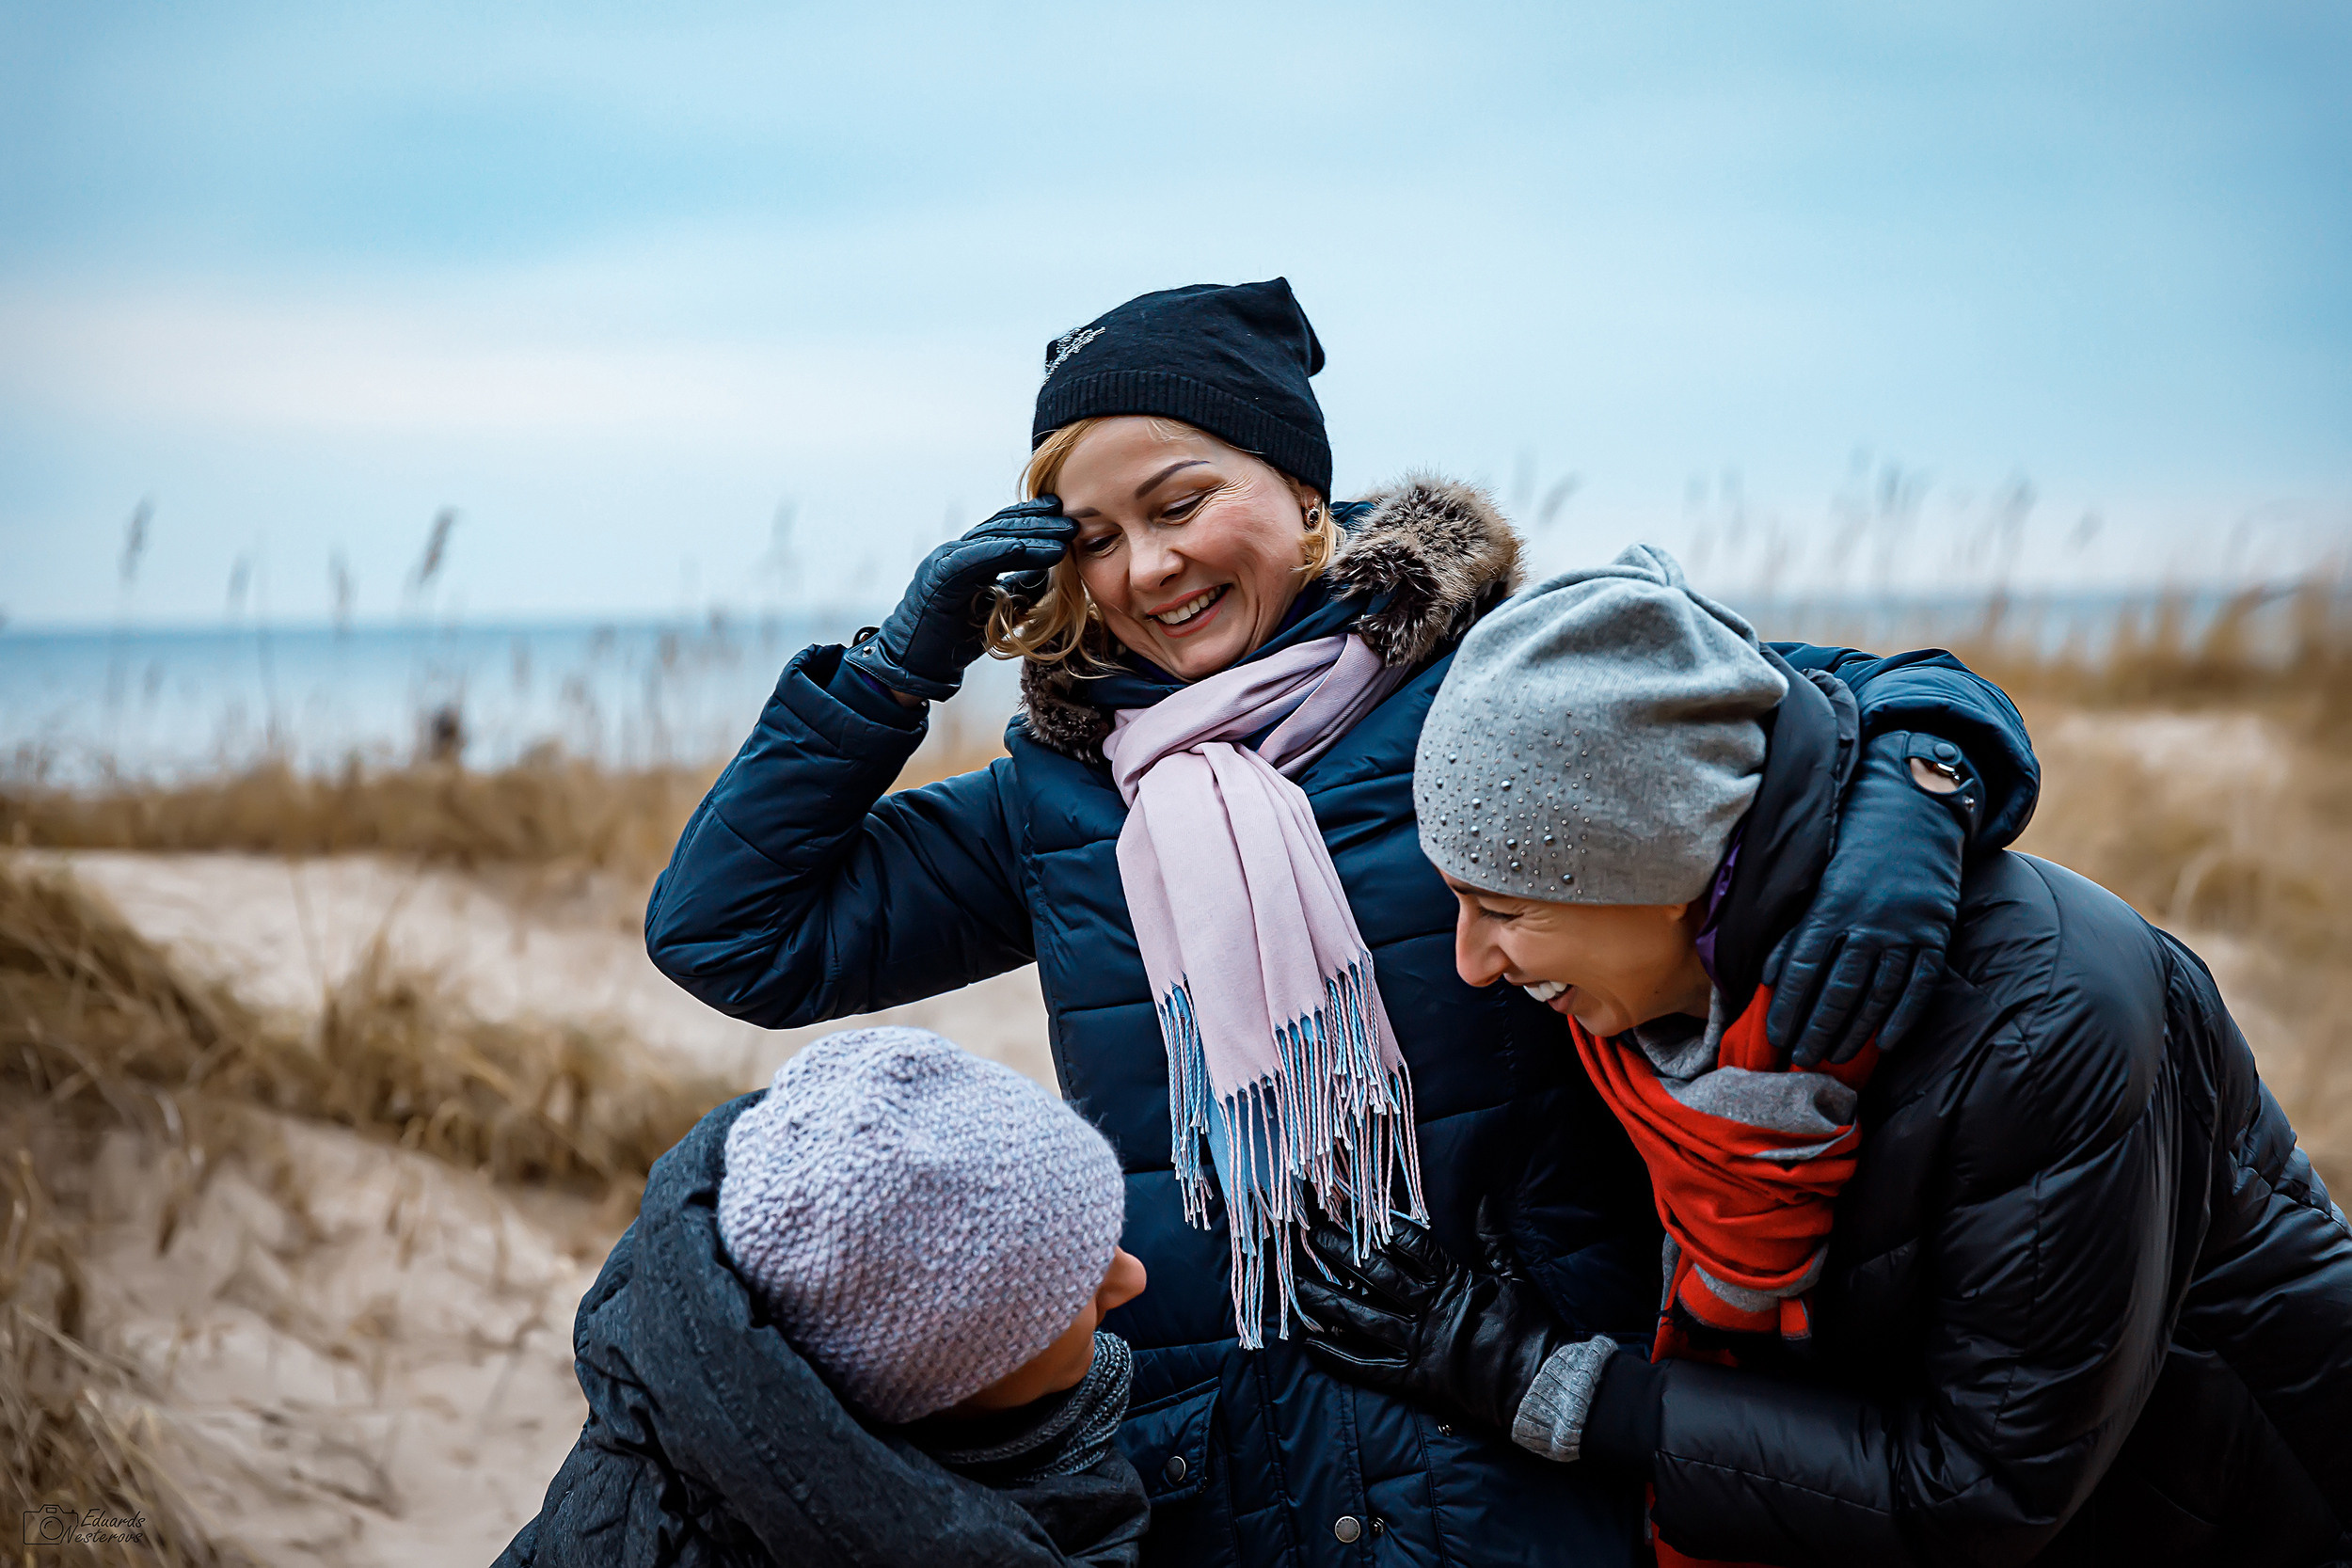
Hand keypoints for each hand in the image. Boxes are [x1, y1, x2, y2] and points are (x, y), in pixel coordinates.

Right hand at [844, 497, 1074, 701]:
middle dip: (1039, 524)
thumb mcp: (996, 607)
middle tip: (1072, 523)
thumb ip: (1019, 587)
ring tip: (1061, 541)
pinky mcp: (938, 579)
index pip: (1004, 529)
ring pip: (990, 540)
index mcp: (968, 557)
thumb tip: (1052, 574)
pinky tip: (1022, 548)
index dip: (1033, 518)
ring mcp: (945, 563)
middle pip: (1002, 529)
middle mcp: (955, 553)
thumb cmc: (954, 637)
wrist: (915, 662)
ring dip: (1028, 537)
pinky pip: (970, 559)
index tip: (1063, 513)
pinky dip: (996, 551)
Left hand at [1293, 1202, 1571, 1437]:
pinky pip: (1369, 1368)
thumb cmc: (1530, 1330)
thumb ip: (1492, 1239)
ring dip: (1328, 1300)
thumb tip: (1483, 1200)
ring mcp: (1418, 1346)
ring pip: (1363, 1318)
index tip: (1354, 1212)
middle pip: (1375, 1275)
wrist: (1541, 1386)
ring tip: (1299, 1285)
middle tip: (1312, 1236)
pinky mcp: (1414, 1379)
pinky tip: (1312, 1345)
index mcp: (1452, 1282)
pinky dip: (1339, 1357)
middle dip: (1341, 1254)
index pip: (1410, 1246)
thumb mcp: (1512, 1276)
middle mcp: (1428, 1311)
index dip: (1381, 1228)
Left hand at [1765, 728, 1977, 1066]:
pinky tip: (1885, 1042)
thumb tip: (1768, 979)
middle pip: (1838, 989)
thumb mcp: (1817, 884)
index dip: (1788, 1008)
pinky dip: (1903, 1015)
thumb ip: (1795, 931)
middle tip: (1803, 1061)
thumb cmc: (1853, 852)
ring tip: (1836, 1057)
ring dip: (1855, 1030)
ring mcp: (1904, 928)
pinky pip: (1920, 983)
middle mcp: (1866, 921)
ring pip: (1877, 992)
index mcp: (1829, 907)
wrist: (1914, 813)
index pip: (1802, 970)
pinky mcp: (1935, 931)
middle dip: (1818, 1029)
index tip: (1776, 1037)